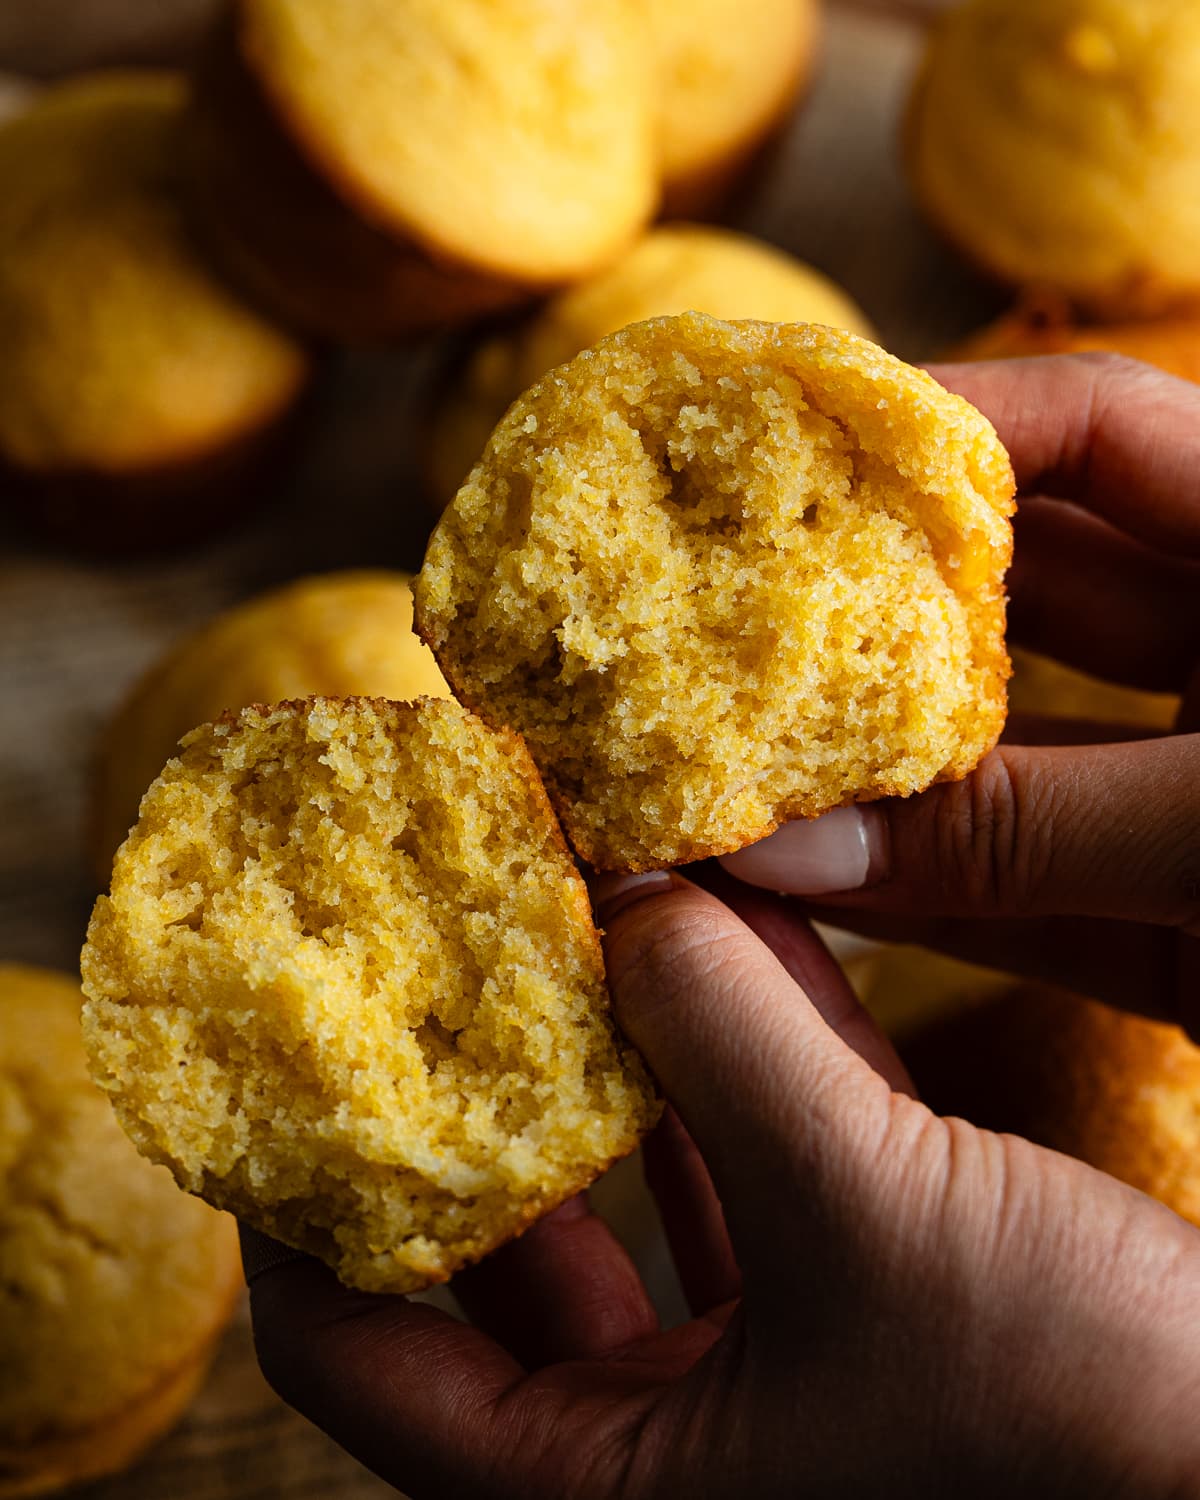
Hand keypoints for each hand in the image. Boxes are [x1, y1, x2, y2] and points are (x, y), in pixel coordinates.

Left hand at [244, 865, 1199, 1497]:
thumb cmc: (1082, 1428)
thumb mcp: (877, 1218)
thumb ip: (733, 1045)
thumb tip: (627, 896)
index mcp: (601, 1486)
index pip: (351, 1351)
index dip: (295, 1201)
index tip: (294, 1053)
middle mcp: (657, 1440)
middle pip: (488, 1252)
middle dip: (471, 1097)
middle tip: (440, 953)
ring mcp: (755, 1369)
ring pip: (630, 1194)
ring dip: (614, 1057)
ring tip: (579, 919)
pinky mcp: (848, 1302)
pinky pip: (749, 1167)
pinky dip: (735, 1063)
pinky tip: (729, 948)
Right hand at [722, 353, 1199, 1035]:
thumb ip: (1033, 833)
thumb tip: (792, 848)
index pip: (1083, 430)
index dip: (931, 433)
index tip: (779, 472)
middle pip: (1020, 597)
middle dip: (873, 623)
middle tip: (724, 645)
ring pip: (1015, 756)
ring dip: (888, 779)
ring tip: (740, 783)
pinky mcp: (1191, 918)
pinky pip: (1042, 885)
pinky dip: (942, 896)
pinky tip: (823, 903)